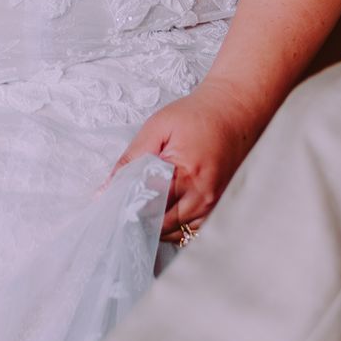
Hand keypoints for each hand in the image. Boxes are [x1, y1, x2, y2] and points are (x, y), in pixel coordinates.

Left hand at [114, 82, 262, 233]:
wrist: (235, 109)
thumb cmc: (197, 115)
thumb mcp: (157, 128)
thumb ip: (130, 160)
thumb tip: (106, 190)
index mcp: (186, 174)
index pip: (148, 207)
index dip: (128, 209)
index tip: (113, 207)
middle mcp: (204, 195)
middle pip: (162, 226)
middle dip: (141, 220)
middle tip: (126, 208)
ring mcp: (215, 203)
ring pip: (178, 232)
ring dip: (159, 226)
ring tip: (145, 208)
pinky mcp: (220, 204)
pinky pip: (194, 229)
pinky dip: (177, 225)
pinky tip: (166, 211)